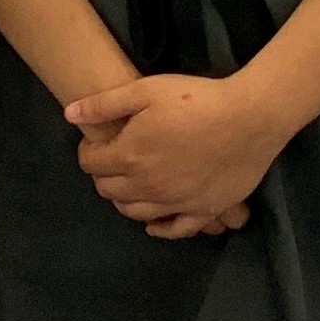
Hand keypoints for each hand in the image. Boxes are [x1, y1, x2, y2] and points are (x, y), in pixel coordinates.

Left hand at [69, 72, 281, 235]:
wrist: (251, 117)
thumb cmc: (197, 99)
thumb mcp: (146, 90)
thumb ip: (104, 105)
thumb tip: (69, 115)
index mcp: (129, 156)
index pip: (91, 164)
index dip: (89, 151)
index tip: (98, 142)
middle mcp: (147, 186)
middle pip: (109, 191)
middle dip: (104, 175)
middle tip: (114, 160)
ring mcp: (175, 202)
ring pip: (135, 213)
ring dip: (126, 200)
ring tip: (132, 183)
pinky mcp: (203, 211)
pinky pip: (174, 230)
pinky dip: (159, 228)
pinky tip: (154, 223)